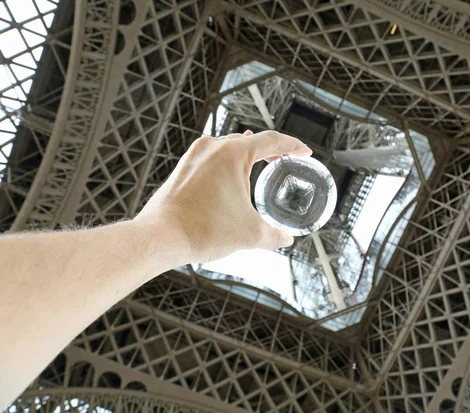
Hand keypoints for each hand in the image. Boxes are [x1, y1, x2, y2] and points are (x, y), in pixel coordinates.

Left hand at [135, 130, 312, 263]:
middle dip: (269, 149)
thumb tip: (286, 238)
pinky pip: (211, 159)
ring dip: (246, 155)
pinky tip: (229, 179)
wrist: (161, 237)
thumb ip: (275, 235)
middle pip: (249, 141)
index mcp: (232, 153)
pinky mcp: (182, 169)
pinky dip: (226, 164)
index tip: (304, 151)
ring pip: (228, 148)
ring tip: (259, 163)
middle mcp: (212, 148)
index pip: (271, 140)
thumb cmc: (202, 229)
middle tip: (283, 157)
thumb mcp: (251, 234)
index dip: (293, 145)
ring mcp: (194, 157)